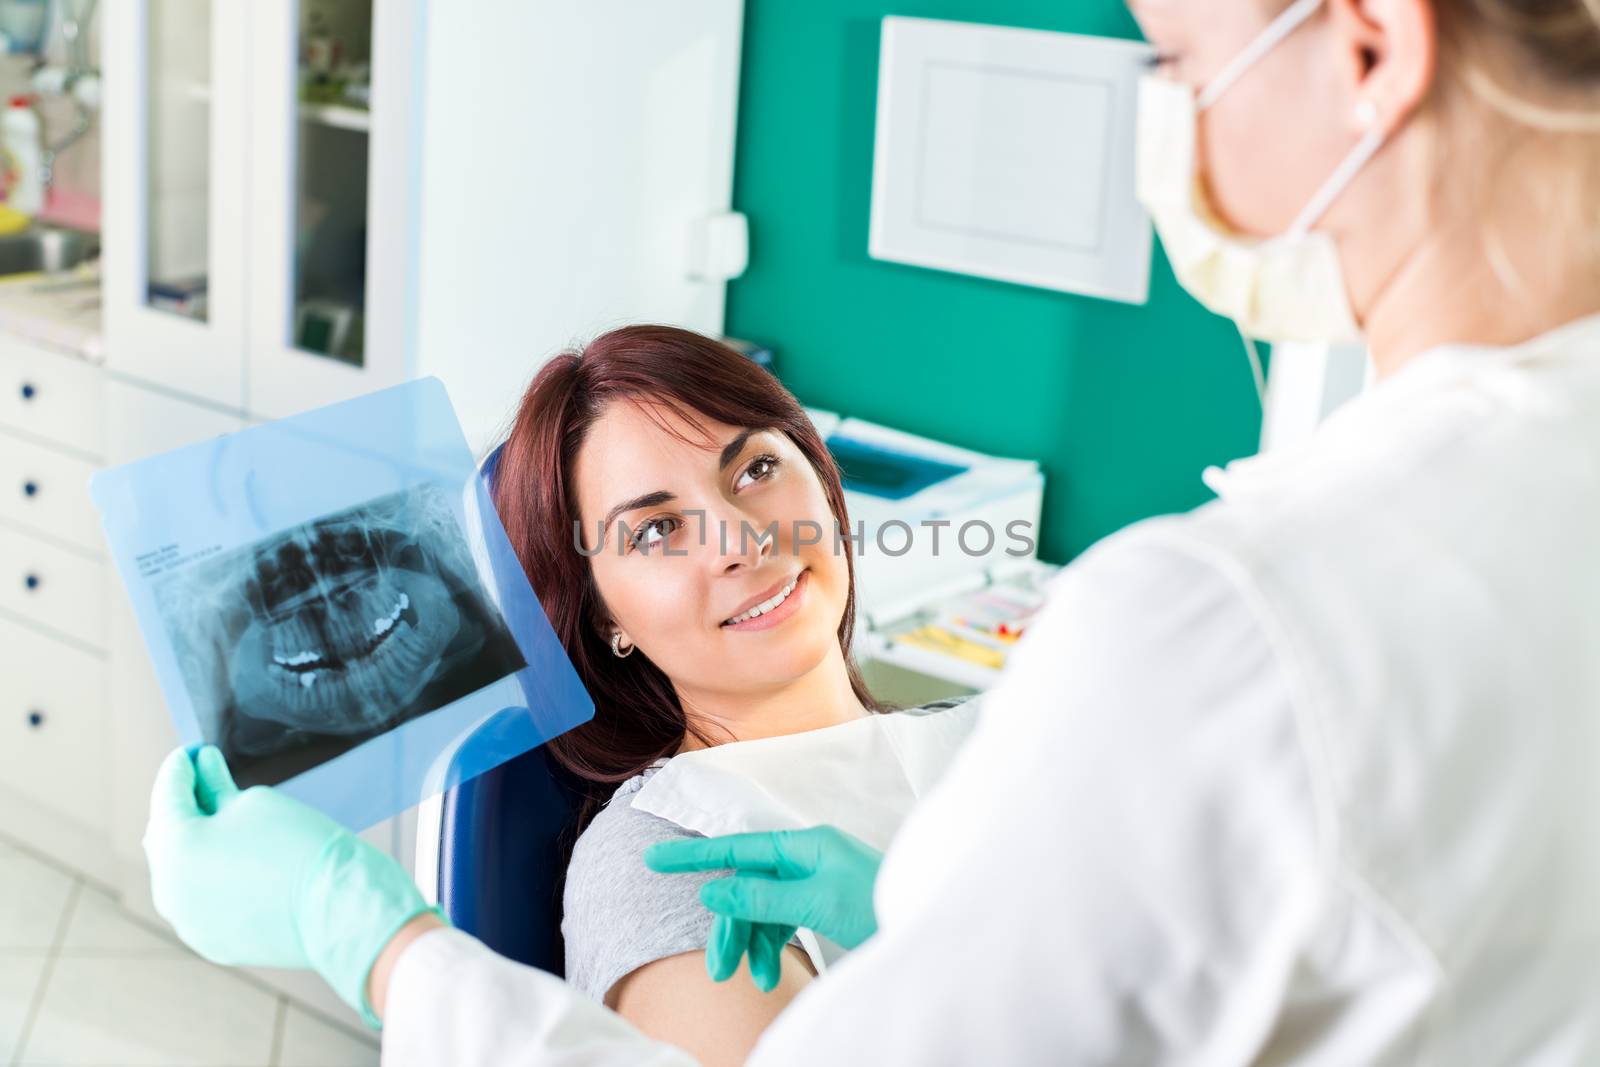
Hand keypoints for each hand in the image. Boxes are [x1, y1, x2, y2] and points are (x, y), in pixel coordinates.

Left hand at [143, 746, 440, 1027]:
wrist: (336, 907)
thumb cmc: (297, 846)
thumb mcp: (254, 801)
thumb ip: (217, 788)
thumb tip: (204, 774)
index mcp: (173, 847)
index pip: (167, 794)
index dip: (180, 766)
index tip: (192, 752)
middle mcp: (168, 889)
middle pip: (166, 836)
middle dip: (184, 806)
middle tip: (205, 779)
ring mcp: (187, 920)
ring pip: (180, 872)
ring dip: (195, 844)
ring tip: (221, 822)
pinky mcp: (211, 940)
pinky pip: (201, 900)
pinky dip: (210, 876)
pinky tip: (236, 862)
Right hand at [644, 826, 882, 991]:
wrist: (927, 927)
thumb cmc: (879, 902)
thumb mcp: (816, 903)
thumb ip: (761, 897)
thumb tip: (713, 890)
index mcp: (804, 845)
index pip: (736, 849)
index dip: (693, 856)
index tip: (653, 858)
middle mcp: (806, 858)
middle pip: (748, 888)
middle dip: (732, 928)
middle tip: (719, 971)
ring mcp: (814, 881)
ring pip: (763, 909)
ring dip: (753, 943)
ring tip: (752, 980)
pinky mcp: (822, 905)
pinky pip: (783, 921)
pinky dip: (772, 946)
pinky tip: (770, 973)